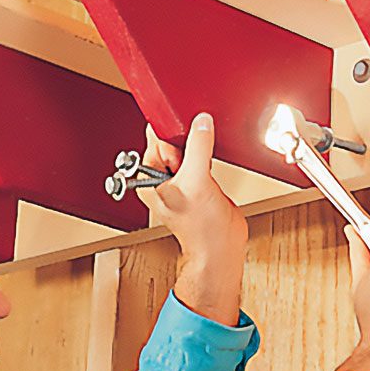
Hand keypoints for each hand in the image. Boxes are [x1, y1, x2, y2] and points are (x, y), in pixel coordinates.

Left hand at [138, 113, 247, 325]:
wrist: (222, 248)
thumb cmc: (200, 230)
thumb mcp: (197, 181)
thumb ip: (198, 147)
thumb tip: (201, 122)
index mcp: (147, 178)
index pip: (154, 138)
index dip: (171, 132)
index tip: (185, 136)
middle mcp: (161, 177)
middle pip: (172, 138)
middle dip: (187, 138)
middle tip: (196, 160)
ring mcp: (180, 178)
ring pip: (188, 145)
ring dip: (199, 146)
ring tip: (204, 168)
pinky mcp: (198, 180)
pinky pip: (200, 155)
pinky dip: (208, 153)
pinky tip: (212, 166)